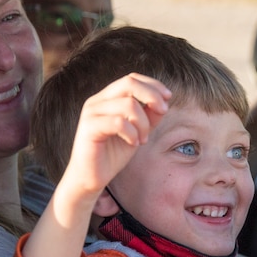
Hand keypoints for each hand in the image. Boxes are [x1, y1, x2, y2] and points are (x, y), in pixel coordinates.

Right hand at [26, 73, 169, 256]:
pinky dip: (132, 132)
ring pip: (128, 104)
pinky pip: (118, 122)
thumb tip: (164, 101)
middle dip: (152, 96)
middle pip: (129, 83)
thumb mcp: (138, 131)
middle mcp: (97, 101)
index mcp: (107, 98)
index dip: (153, 85)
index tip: (168, 98)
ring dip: (143, 122)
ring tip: (143, 139)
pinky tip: (134, 143)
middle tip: (163, 112)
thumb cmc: (113, 154)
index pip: (132, 78)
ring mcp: (91, 112)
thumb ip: (150, 115)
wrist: (91, 178)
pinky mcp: (88, 128)